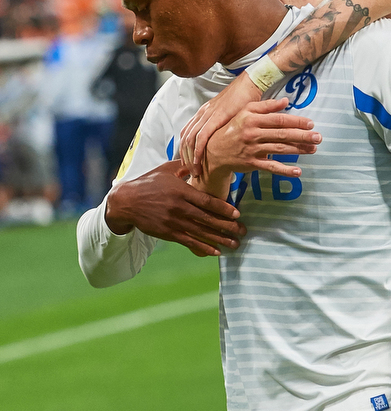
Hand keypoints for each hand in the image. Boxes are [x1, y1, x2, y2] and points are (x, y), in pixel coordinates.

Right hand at [105, 160, 245, 256]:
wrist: (126, 202)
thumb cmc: (148, 183)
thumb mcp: (166, 170)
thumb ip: (184, 166)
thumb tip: (199, 158)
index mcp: (180, 190)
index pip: (206, 201)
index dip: (223, 208)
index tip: (237, 214)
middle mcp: (178, 207)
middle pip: (207, 219)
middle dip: (227, 226)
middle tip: (243, 231)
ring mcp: (173, 221)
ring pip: (201, 232)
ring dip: (220, 239)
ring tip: (235, 244)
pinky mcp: (168, 233)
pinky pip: (189, 241)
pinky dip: (204, 247)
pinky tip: (216, 252)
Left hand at [180, 72, 263, 175]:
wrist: (250, 84)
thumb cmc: (245, 99)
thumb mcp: (231, 115)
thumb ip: (226, 127)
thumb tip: (228, 141)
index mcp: (204, 113)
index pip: (187, 134)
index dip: (185, 150)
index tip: (188, 164)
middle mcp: (202, 114)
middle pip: (185, 139)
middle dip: (185, 158)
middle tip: (190, 172)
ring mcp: (207, 115)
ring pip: (190, 139)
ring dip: (190, 157)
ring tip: (195, 171)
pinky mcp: (216, 117)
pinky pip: (201, 136)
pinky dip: (197, 150)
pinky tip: (198, 161)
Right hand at [191, 97, 321, 196]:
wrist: (213, 150)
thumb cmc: (232, 129)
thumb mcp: (245, 112)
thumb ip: (266, 106)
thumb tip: (286, 101)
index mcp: (253, 119)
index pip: (279, 119)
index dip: (296, 121)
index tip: (311, 123)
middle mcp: (253, 133)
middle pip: (282, 134)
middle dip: (302, 135)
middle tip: (319, 137)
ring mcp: (252, 149)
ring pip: (279, 149)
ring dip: (298, 150)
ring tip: (313, 150)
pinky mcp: (251, 163)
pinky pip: (271, 167)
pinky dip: (284, 170)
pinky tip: (298, 171)